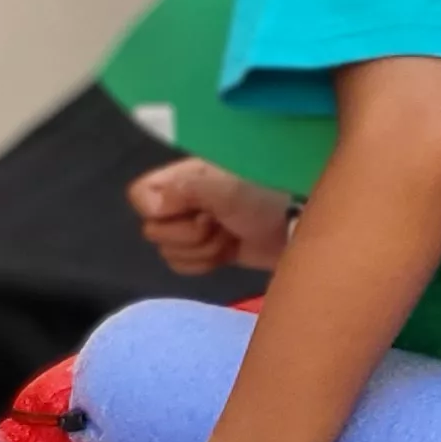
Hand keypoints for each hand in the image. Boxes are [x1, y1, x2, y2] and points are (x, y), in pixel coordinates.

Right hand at [133, 159, 293, 273]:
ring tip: (230, 236)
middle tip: (219, 223)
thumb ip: (186, 190)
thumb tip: (152, 207)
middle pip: (154, 229)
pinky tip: (227, 252)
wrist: (300, 228)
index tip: (192, 211)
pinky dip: (204, 263)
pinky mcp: (206, 251)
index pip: (140, 194)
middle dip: (189, 234)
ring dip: (202, 249)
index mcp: (186, 176)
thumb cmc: (267, 198)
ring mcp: (194, 227)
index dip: (158, 209)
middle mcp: (184, 200)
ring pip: (168, 251)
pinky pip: (181, 265)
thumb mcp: (228, 189)